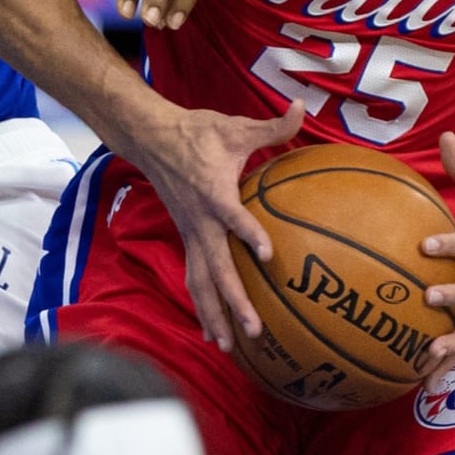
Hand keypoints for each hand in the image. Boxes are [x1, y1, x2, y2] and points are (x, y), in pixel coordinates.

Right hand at [133, 99, 304, 352]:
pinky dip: (202, 304)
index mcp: (213, 192)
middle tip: (255, 330)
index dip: (248, 234)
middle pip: (215, 267)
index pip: (232, 216)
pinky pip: (193, 276)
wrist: (151, 137)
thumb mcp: (234, 126)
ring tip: (227, 346)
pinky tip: (212, 330)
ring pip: (199, 280)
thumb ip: (272, 125)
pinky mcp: (187, 237)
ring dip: (213, 313)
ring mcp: (190, 232)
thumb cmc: (197, 132)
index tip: (266, 255)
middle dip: (234, 300)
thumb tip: (303, 107)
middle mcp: (199, 220)